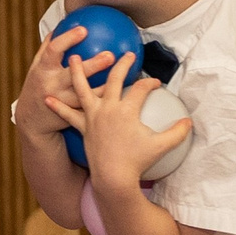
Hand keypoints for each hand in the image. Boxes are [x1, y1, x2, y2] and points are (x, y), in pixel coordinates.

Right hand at [17, 25, 113, 148]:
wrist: (32, 121)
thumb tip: (61, 25)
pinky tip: (124, 90)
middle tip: (110, 55)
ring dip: (105, 86)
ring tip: (126, 76)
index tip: (83, 29)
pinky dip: (108, 98)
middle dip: (91, 66)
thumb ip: (48, 48)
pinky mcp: (72, 116)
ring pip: (86, 95)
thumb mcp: (36, 67)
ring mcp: (62, 102)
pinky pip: (92, 106)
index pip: (54, 51)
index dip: (68, 40)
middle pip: (72, 76)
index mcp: (43, 70)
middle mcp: (52, 85)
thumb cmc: (37, 86)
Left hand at [48, 52, 190, 189]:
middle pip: (114, 79)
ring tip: (70, 58)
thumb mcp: (161, 146)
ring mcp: (93, 118)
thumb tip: (190, 121)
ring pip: (83, 89)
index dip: (150, 83)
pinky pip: (68, 115)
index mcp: (126, 110)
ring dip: (77, 72)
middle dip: (121, 65)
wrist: (113, 179)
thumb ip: (178, 132)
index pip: (140, 88)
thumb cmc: (137, 163)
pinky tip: (45, 98)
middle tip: (126, 55)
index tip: (155, 83)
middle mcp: (107, 109)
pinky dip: (58, 107)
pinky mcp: (83, 128)